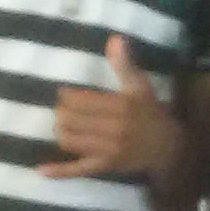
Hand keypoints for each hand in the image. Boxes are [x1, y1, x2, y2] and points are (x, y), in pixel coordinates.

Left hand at [46, 37, 180, 180]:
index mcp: (121, 107)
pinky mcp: (105, 167)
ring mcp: (108, 151)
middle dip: (62, 113)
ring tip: (63, 124)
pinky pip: (78, 170)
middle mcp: (114, 129)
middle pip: (71, 120)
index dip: (66, 97)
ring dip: (61, 130)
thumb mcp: (140, 86)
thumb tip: (115, 38)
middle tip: (63, 110)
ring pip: (69, 140)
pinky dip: (59, 171)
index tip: (64, 94)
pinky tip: (41, 169)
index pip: (81, 101)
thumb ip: (124, 64)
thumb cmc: (150, 113)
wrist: (168, 147)